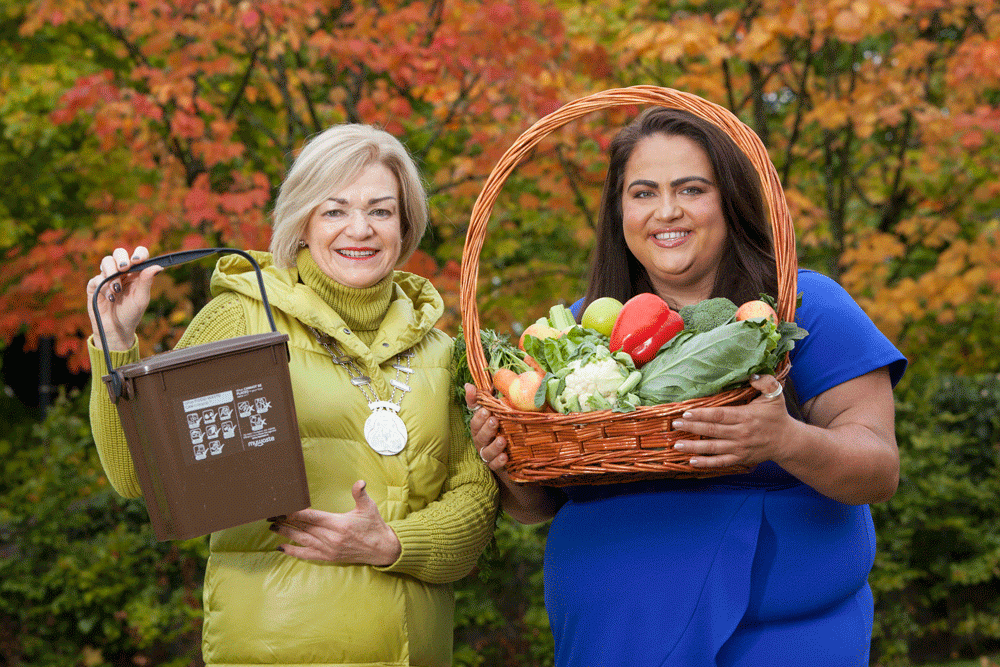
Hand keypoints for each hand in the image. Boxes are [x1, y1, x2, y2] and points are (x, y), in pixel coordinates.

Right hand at [86, 246, 160, 350]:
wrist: (116, 328)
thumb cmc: (132, 313)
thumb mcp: (141, 298)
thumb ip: (146, 281)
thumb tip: (157, 266)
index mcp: (136, 273)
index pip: (138, 255)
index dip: (138, 254)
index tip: (138, 260)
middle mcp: (122, 272)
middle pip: (119, 253)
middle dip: (121, 258)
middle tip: (124, 269)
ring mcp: (107, 277)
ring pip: (106, 261)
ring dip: (112, 273)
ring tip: (117, 289)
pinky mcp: (95, 285)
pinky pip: (97, 278)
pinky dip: (104, 286)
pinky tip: (110, 298)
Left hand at [269, 480, 401, 565]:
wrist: (382, 549)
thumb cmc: (374, 526)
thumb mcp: (369, 507)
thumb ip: (360, 494)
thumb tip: (360, 482)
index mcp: (338, 524)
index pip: (311, 517)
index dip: (295, 512)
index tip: (282, 507)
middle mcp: (331, 538)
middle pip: (303, 528)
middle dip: (286, 520)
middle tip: (270, 514)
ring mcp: (328, 549)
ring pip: (302, 540)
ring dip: (286, 533)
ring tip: (272, 526)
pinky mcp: (328, 558)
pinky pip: (307, 555)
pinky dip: (293, 551)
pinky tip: (281, 547)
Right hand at [465, 382, 507, 471]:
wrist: (509, 451)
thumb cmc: (498, 427)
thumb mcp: (492, 411)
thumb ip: (480, 399)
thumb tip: (468, 385)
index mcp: (479, 427)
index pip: (475, 421)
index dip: (479, 416)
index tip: (486, 410)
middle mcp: (481, 440)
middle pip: (480, 436)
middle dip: (487, 428)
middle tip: (494, 421)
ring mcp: (487, 453)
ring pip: (487, 451)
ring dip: (494, 446)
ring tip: (502, 440)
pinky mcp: (495, 465)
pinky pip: (495, 465)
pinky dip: (499, 461)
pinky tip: (505, 457)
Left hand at [669, 374, 791, 469]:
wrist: (788, 441)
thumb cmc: (778, 416)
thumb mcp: (776, 395)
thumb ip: (765, 382)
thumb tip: (751, 375)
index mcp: (746, 416)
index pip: (720, 415)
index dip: (702, 414)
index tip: (686, 412)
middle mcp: (741, 433)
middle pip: (712, 430)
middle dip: (692, 427)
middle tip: (674, 424)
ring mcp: (740, 447)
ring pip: (713, 448)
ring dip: (694, 446)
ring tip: (676, 444)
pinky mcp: (740, 458)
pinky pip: (721, 462)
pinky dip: (706, 463)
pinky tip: (691, 462)